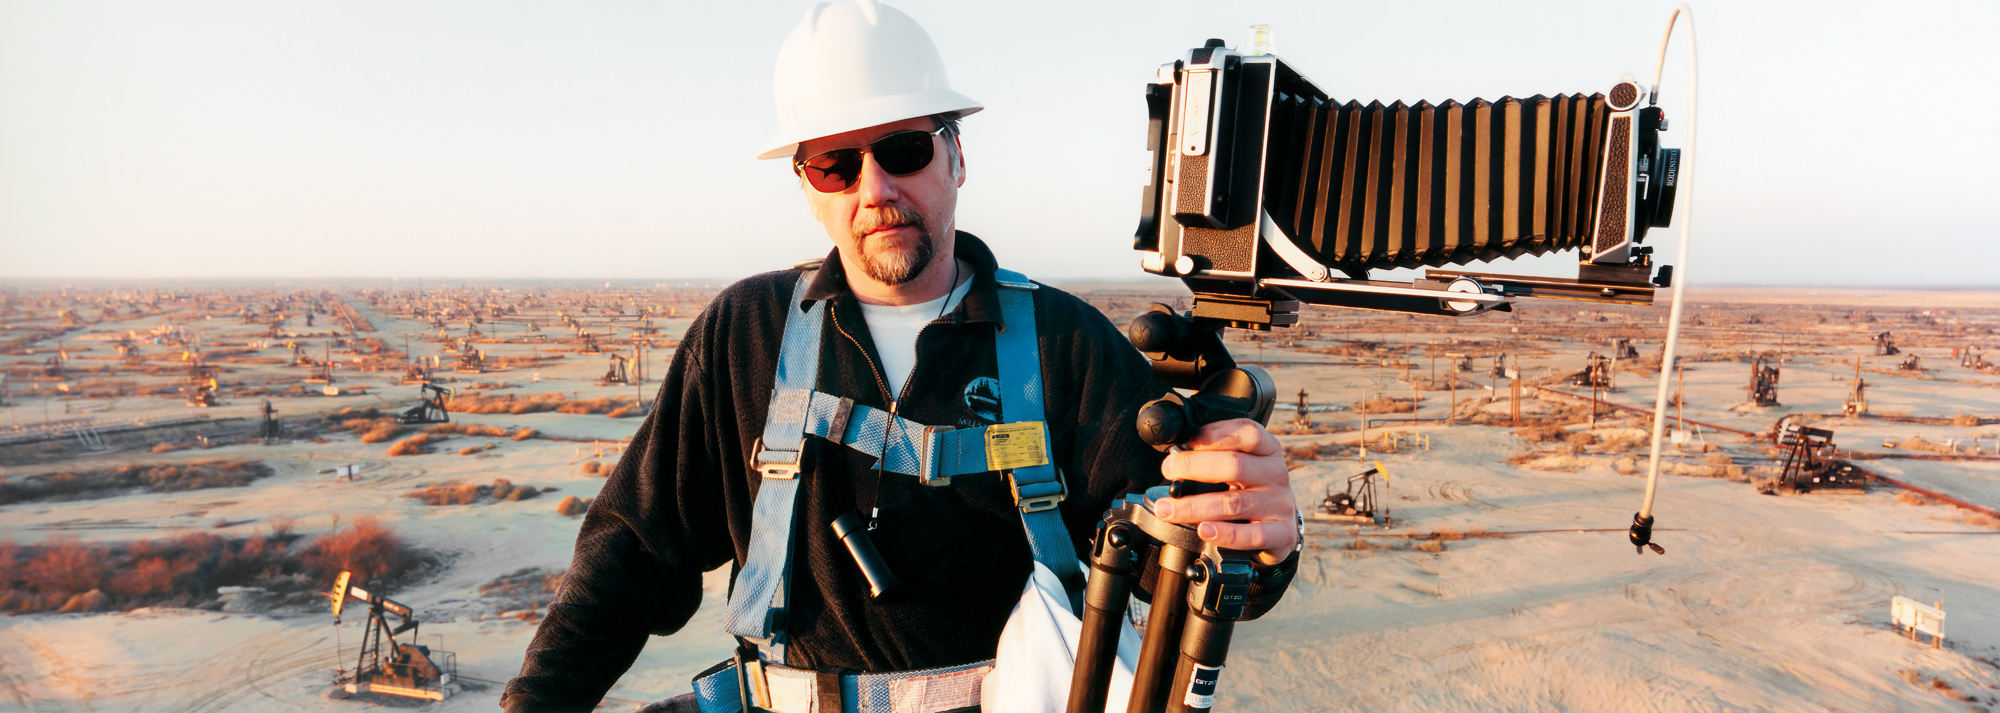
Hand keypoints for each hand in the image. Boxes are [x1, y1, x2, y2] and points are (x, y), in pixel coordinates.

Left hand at [1153, 418, 1297, 565]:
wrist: (1281, 526)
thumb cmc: (1252, 490)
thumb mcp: (1242, 466)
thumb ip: (1216, 457)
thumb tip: (1175, 456)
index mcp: (1267, 450)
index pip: (1248, 433)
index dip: (1215, 434)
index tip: (1186, 441)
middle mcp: (1275, 474)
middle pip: (1235, 465)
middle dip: (1193, 466)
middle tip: (1167, 470)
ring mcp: (1279, 504)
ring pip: (1234, 503)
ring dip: (1194, 507)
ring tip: (1168, 509)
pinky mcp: (1281, 533)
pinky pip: (1252, 535)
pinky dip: (1225, 534)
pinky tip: (1204, 530)